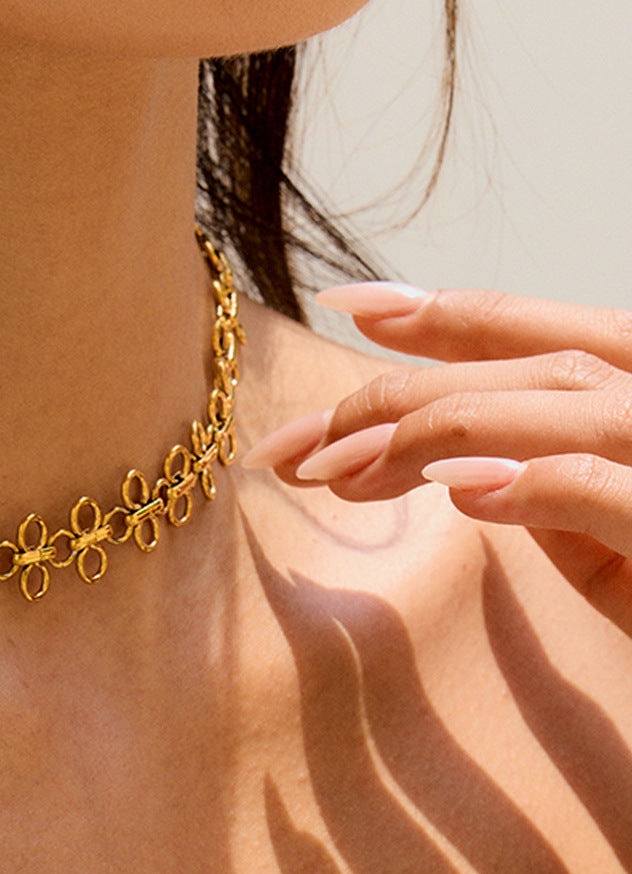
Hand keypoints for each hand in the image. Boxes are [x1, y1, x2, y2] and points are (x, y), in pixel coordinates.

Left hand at [241, 284, 631, 633]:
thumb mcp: (608, 545)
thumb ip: (547, 489)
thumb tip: (452, 462)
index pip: (544, 338)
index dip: (445, 316)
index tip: (348, 306)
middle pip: (530, 369)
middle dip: (396, 395)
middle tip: (295, 442)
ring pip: (565, 403)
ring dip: (431, 430)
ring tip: (334, 469)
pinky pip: (612, 487)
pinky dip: (535, 482)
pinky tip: (456, 488)